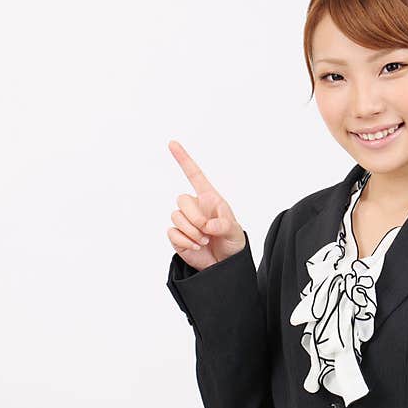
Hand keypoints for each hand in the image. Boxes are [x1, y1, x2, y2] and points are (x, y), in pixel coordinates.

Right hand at [167, 140, 246, 270]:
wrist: (224, 264)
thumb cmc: (232, 243)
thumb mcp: (235, 232)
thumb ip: (224, 225)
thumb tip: (208, 226)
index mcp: (209, 198)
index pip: (194, 175)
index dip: (184, 159)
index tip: (172, 143)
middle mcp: (194, 207)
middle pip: (181, 199)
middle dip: (194, 217)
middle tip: (207, 230)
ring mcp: (184, 221)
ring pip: (176, 217)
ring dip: (192, 232)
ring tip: (204, 241)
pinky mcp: (177, 236)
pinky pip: (172, 233)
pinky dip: (186, 242)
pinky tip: (196, 247)